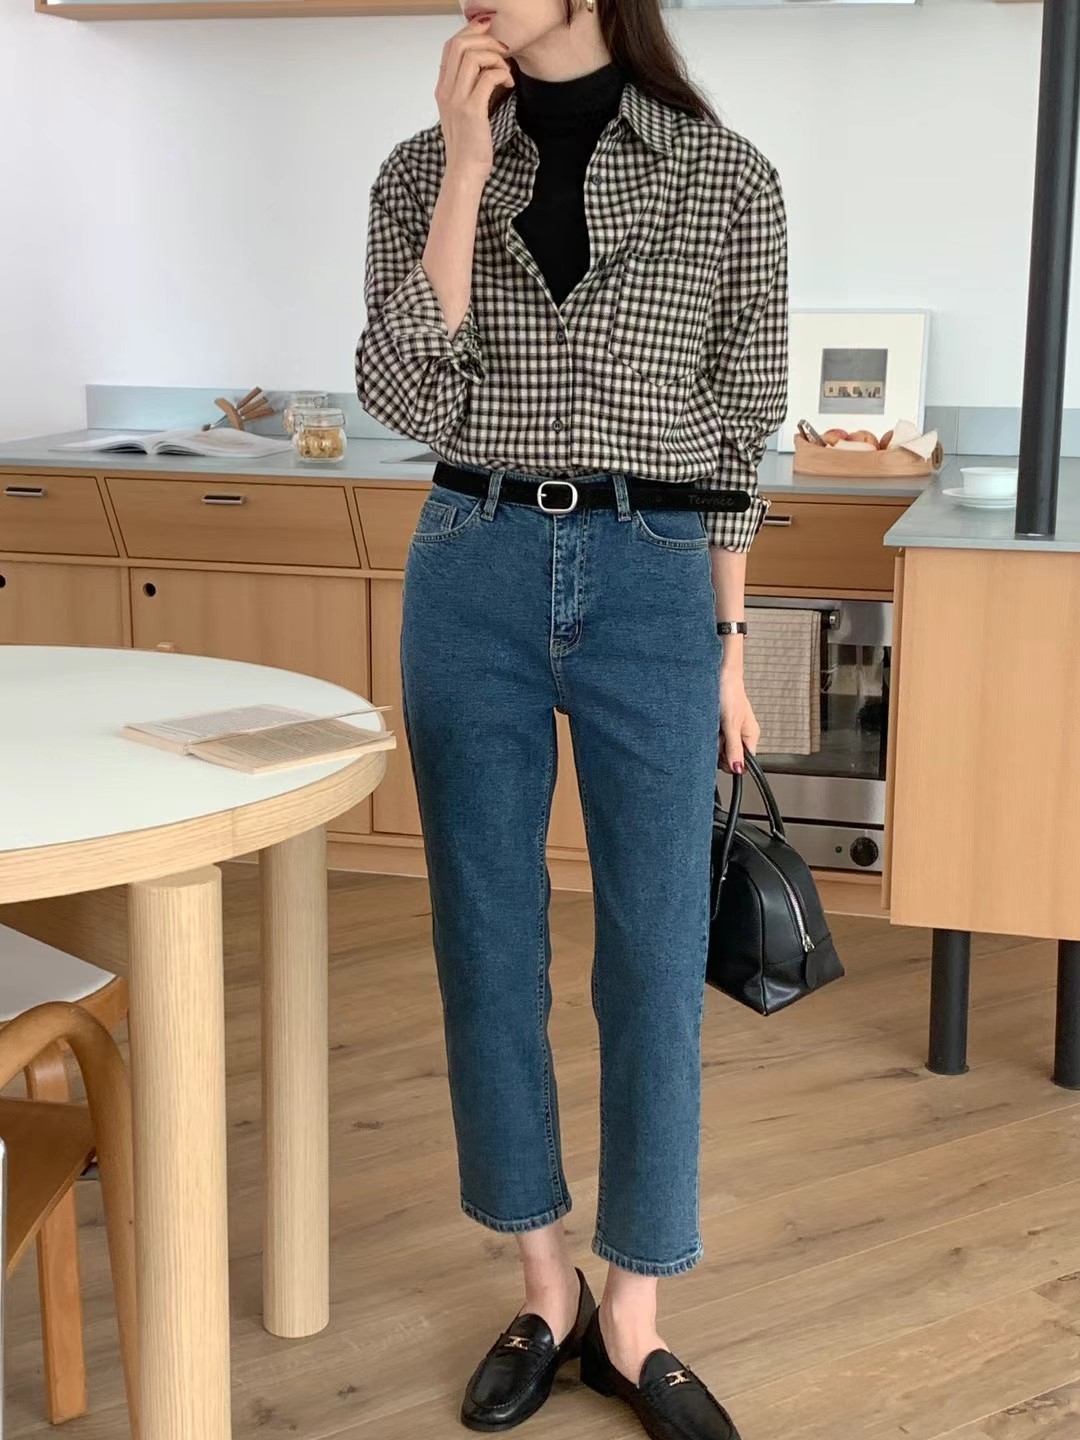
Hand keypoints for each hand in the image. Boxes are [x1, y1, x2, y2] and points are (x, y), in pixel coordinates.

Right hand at [436, 17, 514, 182]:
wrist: (464, 172)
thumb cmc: (468, 145)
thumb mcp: (461, 112)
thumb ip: (465, 89)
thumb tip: (485, 68)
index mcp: (442, 89)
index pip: (451, 47)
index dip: (471, 34)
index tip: (491, 38)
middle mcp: (446, 91)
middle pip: (460, 45)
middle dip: (486, 41)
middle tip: (503, 51)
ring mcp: (457, 100)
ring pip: (473, 57)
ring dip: (495, 58)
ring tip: (506, 71)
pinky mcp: (472, 111)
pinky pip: (488, 78)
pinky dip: (502, 75)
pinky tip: (509, 85)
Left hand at [718, 673, 759, 775]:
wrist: (718, 672)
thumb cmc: (729, 691)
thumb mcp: (731, 723)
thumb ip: (734, 747)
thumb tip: (738, 768)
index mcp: (750, 735)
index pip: (744, 761)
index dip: (732, 761)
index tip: (723, 753)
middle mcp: (741, 734)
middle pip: (729, 756)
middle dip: (719, 749)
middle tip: (716, 734)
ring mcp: (729, 730)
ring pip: (718, 747)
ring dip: (712, 739)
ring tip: (712, 724)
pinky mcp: (718, 724)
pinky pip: (711, 737)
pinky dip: (707, 732)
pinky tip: (708, 723)